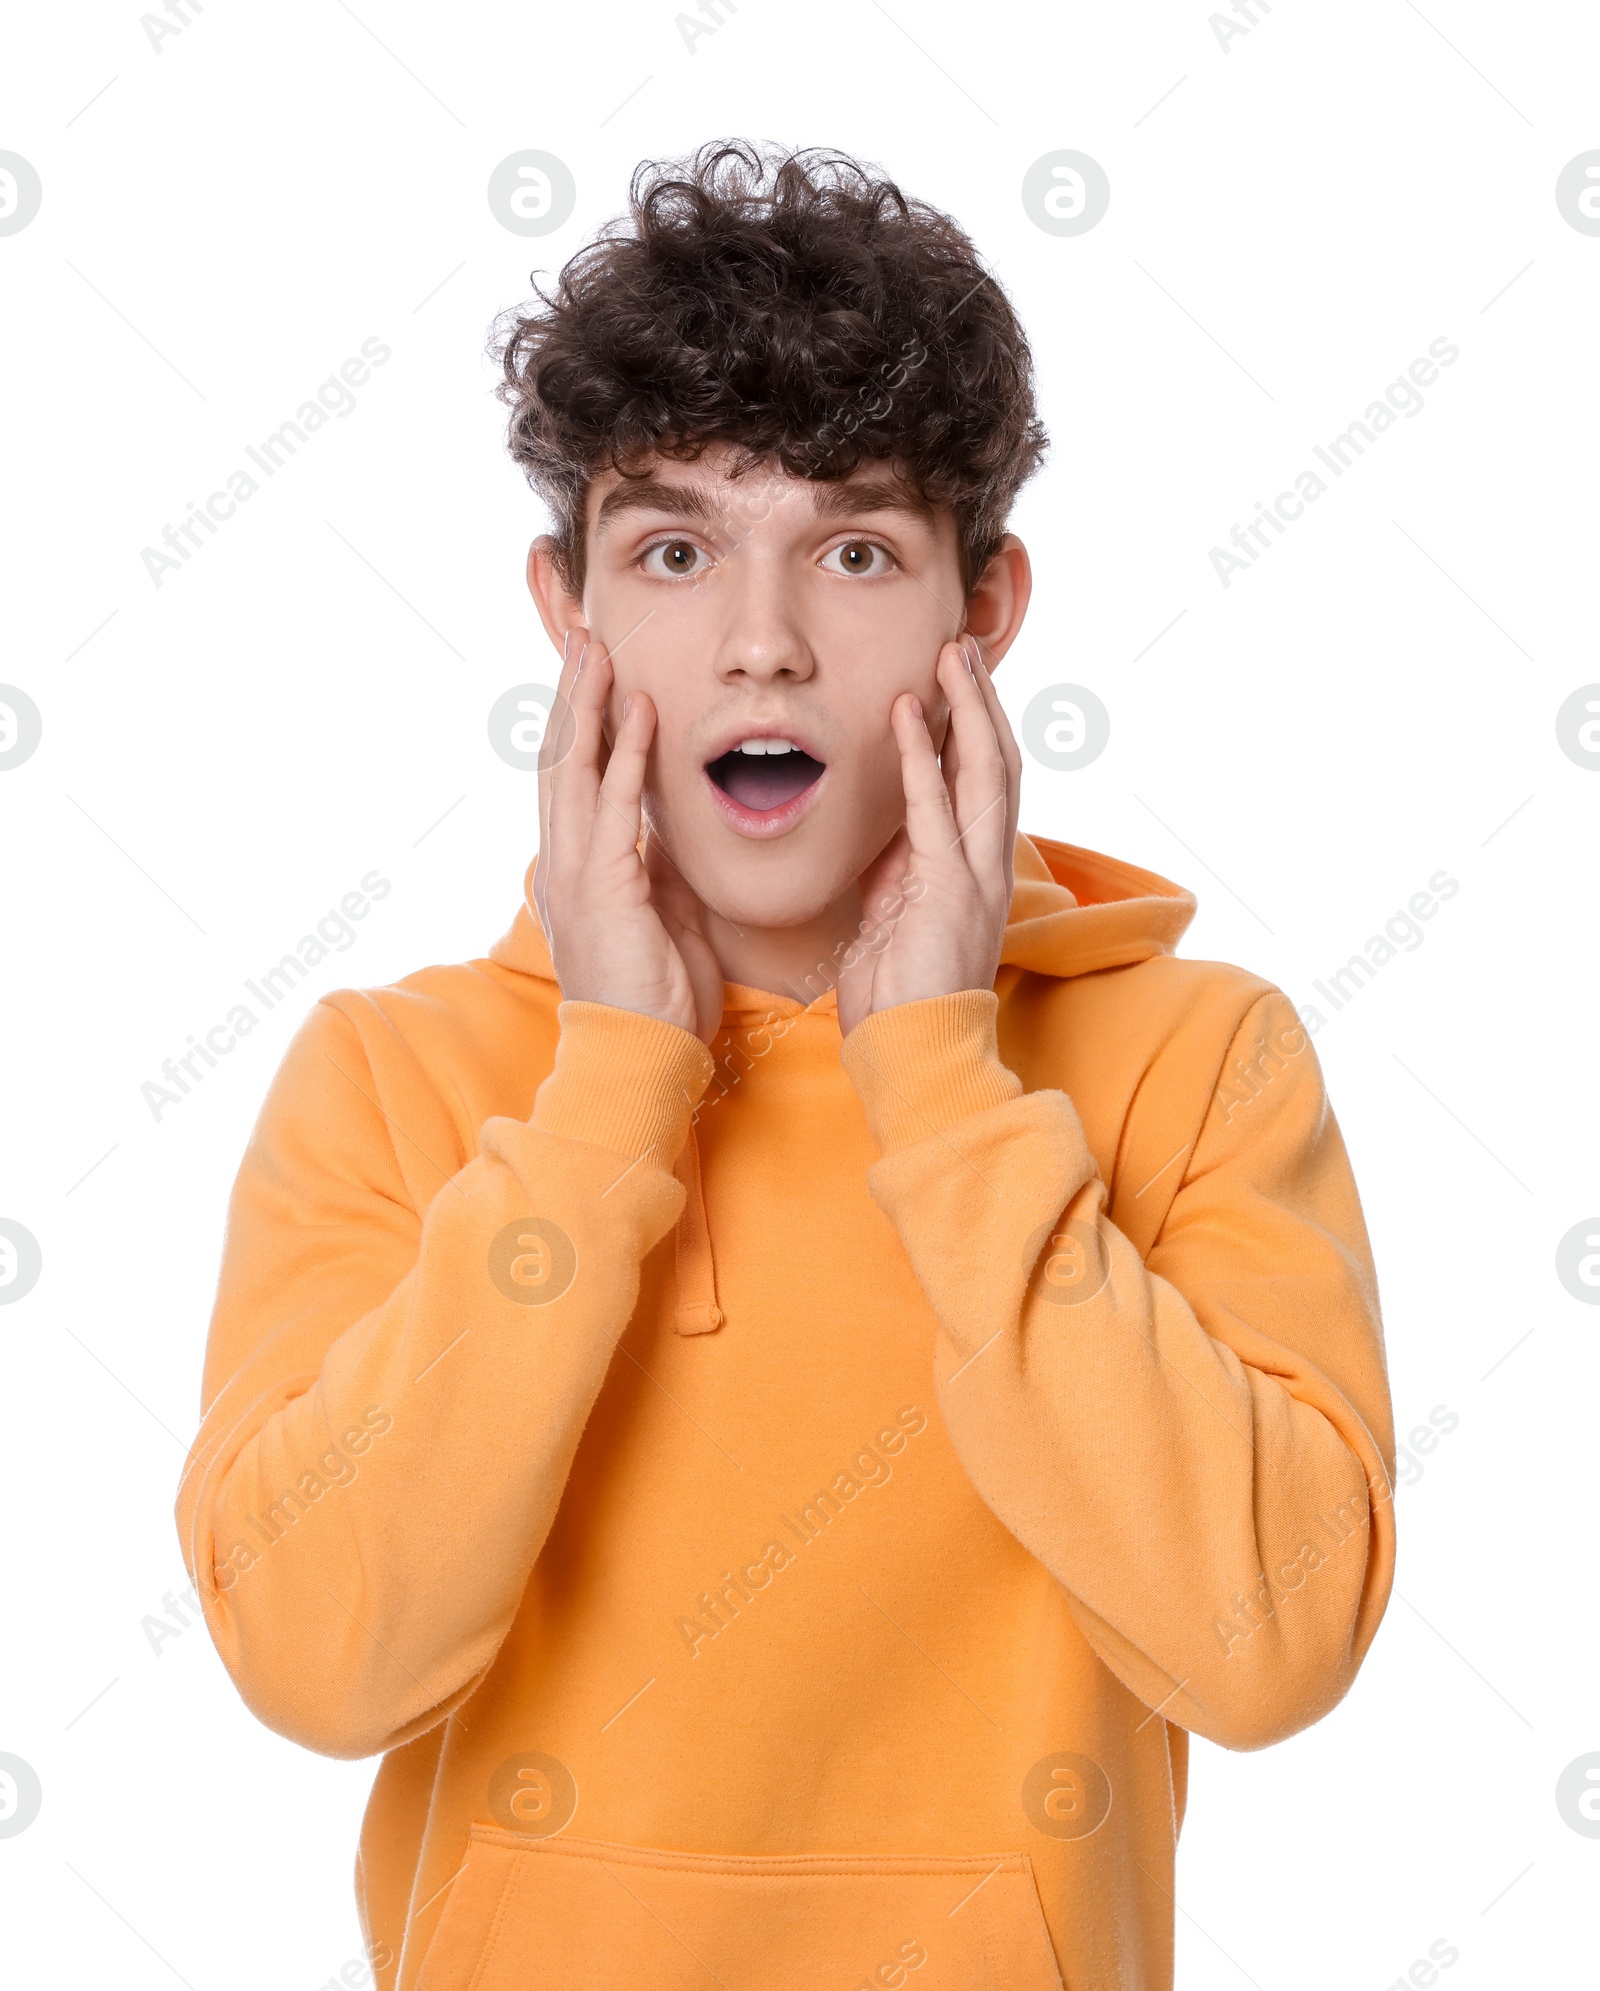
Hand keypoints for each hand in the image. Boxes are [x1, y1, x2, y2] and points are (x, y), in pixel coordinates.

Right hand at [533, 631, 724, 1044]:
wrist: (644, 1059)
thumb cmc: (658, 1000)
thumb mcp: (660, 916)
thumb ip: (654, 868)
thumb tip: (663, 829)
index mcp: (575, 871)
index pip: (572, 780)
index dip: (579, 722)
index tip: (593, 671)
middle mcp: (563, 865)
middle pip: (559, 760)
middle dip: (571, 695)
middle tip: (583, 635)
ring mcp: (576, 875)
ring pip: (573, 770)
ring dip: (587, 705)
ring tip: (598, 649)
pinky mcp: (603, 888)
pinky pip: (614, 806)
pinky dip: (625, 753)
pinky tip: (638, 710)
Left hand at [835, 635, 1021, 1037]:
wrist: (914, 1055)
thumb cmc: (899, 999)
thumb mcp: (893, 917)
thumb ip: (896, 868)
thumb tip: (884, 826)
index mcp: (977, 872)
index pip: (987, 783)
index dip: (977, 727)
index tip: (959, 681)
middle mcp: (990, 866)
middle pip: (999, 761)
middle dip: (982, 700)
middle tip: (964, 646)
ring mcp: (976, 875)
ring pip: (986, 769)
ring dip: (967, 707)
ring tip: (951, 656)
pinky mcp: (950, 888)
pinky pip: (936, 807)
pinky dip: (923, 754)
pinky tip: (908, 712)